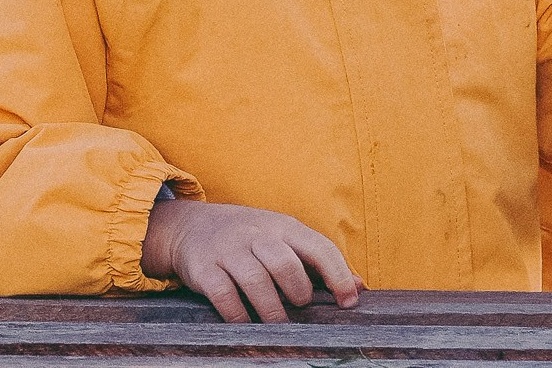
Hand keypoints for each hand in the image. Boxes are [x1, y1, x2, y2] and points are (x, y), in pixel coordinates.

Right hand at [143, 198, 362, 322]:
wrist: (192, 226)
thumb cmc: (251, 238)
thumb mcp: (285, 239)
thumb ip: (318, 262)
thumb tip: (359, 287)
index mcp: (285, 227)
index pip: (319, 247)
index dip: (338, 275)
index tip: (350, 301)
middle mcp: (258, 235)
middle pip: (286, 264)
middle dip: (299, 291)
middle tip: (302, 307)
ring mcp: (229, 250)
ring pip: (256, 280)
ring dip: (272, 309)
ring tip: (280, 324)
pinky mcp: (204, 269)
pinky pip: (224, 295)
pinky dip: (239, 316)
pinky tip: (248, 325)